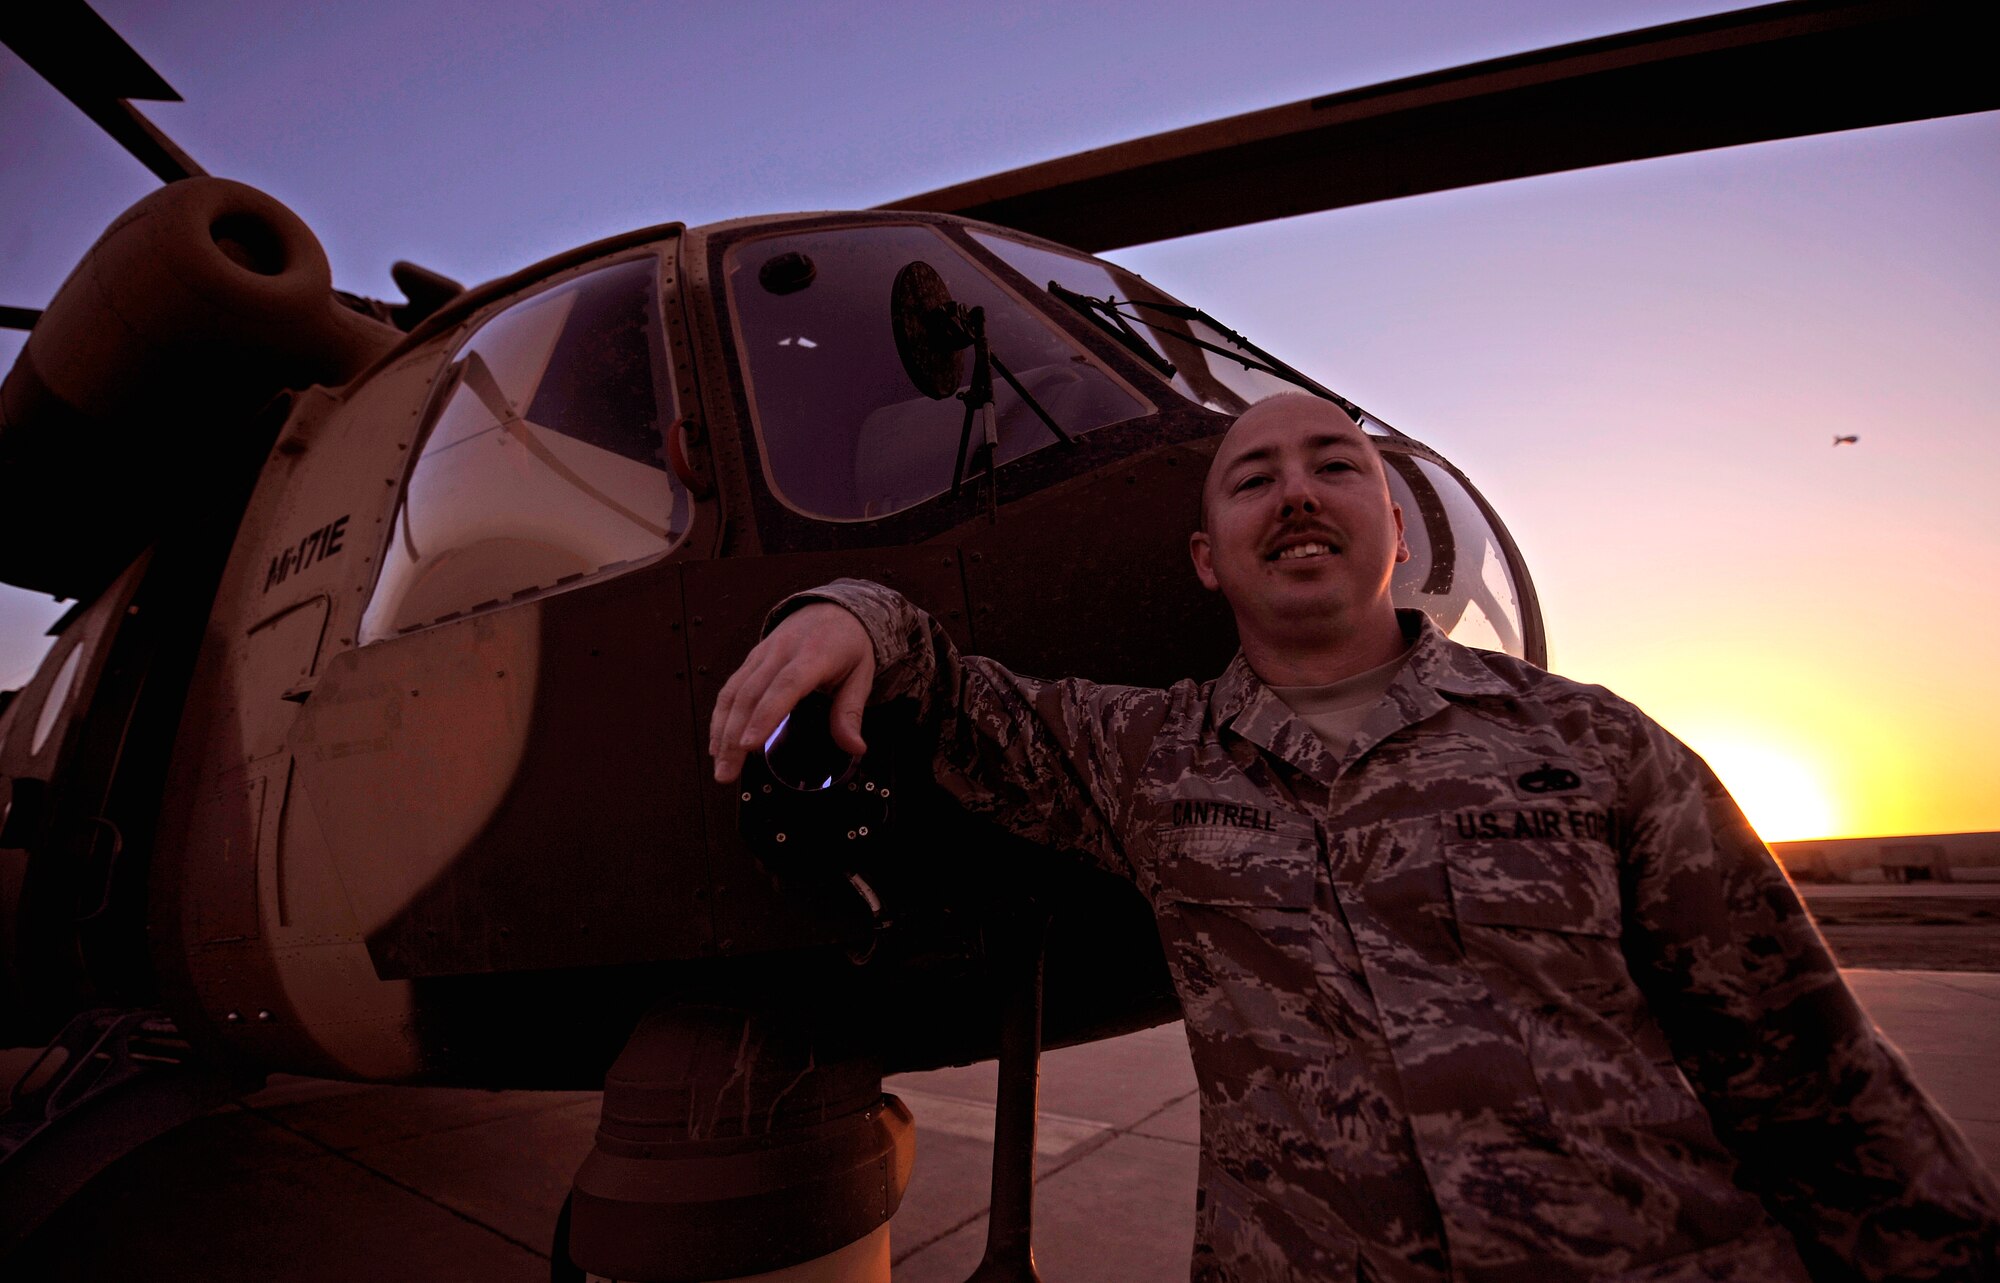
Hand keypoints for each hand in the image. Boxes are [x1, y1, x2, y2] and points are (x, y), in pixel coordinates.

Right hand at [708, 603, 875, 783]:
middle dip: (733, 736)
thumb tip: (855, 747)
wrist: (833, 608)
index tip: (749, 744)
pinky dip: (720, 716)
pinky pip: (730, 688)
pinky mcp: (751, 658)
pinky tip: (717, 742)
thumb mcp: (861, 674)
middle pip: (751, 695)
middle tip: (727, 772)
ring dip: (721, 731)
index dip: (765, 716)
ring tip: (719, 764)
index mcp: (814, 654)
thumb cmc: (848, 643)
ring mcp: (763, 654)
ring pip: (734, 692)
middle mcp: (782, 652)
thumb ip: (851, 711)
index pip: (785, 686)